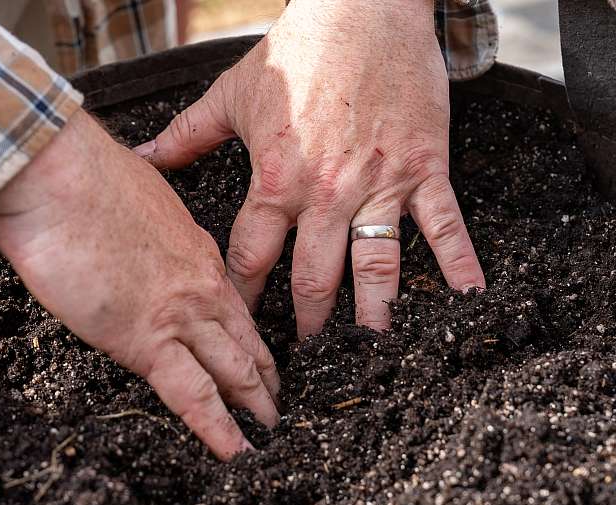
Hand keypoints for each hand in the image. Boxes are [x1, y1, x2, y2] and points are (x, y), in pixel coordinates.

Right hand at [0, 111, 278, 459]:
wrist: (59, 173)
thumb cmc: (83, 174)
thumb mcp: (136, 191)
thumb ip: (143, 222)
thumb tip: (127, 229)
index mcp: (196, 248)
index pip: (233, 305)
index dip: (249, 335)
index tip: (259, 356)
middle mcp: (202, 283)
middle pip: (245, 340)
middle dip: (266, 376)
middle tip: (280, 403)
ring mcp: (181, 314)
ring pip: (232, 369)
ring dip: (254, 405)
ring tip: (271, 432)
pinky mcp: (147, 340)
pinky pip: (193, 395)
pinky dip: (218, 429)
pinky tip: (236, 451)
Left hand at [135, 0, 484, 337]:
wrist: (365, 7)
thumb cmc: (299, 49)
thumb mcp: (232, 93)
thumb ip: (187, 134)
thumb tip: (144, 155)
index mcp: (276, 179)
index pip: (252, 256)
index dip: (243, 297)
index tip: (239, 328)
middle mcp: (326, 193)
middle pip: (313, 276)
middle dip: (307, 323)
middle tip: (306, 359)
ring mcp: (379, 184)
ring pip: (376, 264)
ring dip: (374, 313)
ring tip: (374, 351)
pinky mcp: (424, 168)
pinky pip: (444, 225)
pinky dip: (460, 264)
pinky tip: (471, 300)